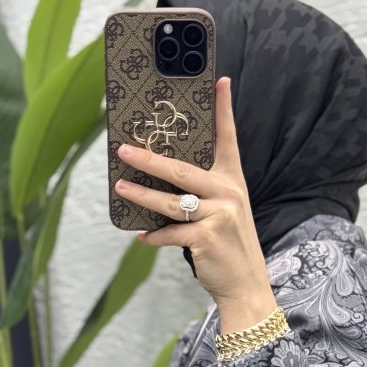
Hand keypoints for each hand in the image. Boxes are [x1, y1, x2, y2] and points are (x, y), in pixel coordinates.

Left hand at [114, 76, 277, 332]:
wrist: (246, 285)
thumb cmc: (229, 246)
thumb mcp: (225, 212)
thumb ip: (203, 193)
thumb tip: (162, 180)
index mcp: (232, 181)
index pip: (227, 139)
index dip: (223, 109)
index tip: (220, 81)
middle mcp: (227, 193)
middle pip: (181, 169)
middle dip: (148, 158)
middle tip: (123, 149)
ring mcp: (218, 215)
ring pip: (169, 201)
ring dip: (140, 196)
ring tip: (120, 188)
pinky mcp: (206, 238)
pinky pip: (170, 233)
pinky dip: (154, 236)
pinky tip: (142, 235)